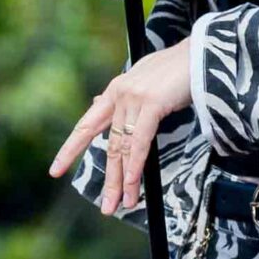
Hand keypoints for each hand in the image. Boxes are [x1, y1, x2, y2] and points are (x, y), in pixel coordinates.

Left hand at [49, 39, 193, 212]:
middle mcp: (119, 94)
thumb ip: (123, 96)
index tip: (55, 170)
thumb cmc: (179, 67)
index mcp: (115, 90)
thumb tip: (96, 103)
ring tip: (124, 204)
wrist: (202, 51)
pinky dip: (136, 167)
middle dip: (109, 179)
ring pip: (123, 149)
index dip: (70, 149)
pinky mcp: (150, 104)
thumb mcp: (145, 81)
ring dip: (124, 181)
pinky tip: (134, 185)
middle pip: (108, 145)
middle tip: (106, 206)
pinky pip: (140, 143)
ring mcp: (133, 98)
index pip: (86, 125)